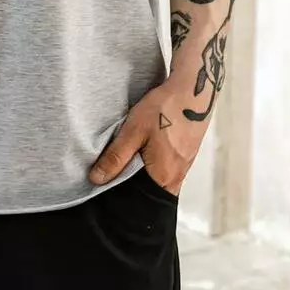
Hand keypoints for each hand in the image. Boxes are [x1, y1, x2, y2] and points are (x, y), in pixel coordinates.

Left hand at [87, 78, 205, 196]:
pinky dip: (151, 161)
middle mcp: (177, 178)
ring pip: (156, 178)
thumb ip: (115, 158)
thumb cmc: (164, 109)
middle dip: (130, 182)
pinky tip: (144, 146)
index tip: (106, 183)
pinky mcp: (186, 155)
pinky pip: (165, 167)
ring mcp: (184, 167)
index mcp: (164, 178)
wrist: (193, 89)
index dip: (121, 193)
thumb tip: (97, 179)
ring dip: (141, 169)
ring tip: (129, 153)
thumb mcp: (134, 131)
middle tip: (115, 166)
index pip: (139, 200)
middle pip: (148, 191)